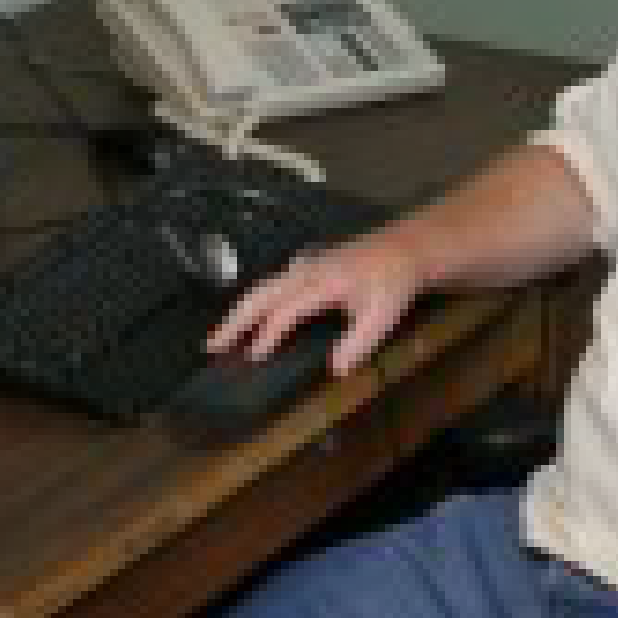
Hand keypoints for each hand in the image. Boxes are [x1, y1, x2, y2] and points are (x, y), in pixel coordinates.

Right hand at [205, 227, 426, 375]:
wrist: (406, 248)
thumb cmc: (394, 282)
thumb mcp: (383, 316)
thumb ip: (358, 343)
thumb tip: (333, 368)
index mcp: (322, 283)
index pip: (285, 310)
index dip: (267, 334)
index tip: (252, 356)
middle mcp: (307, 271)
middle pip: (261, 294)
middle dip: (234, 320)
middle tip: (211, 345)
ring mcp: (306, 265)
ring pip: (264, 287)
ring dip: (241, 311)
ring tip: (223, 335)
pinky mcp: (309, 265)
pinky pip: (274, 283)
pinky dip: (257, 300)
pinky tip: (254, 314)